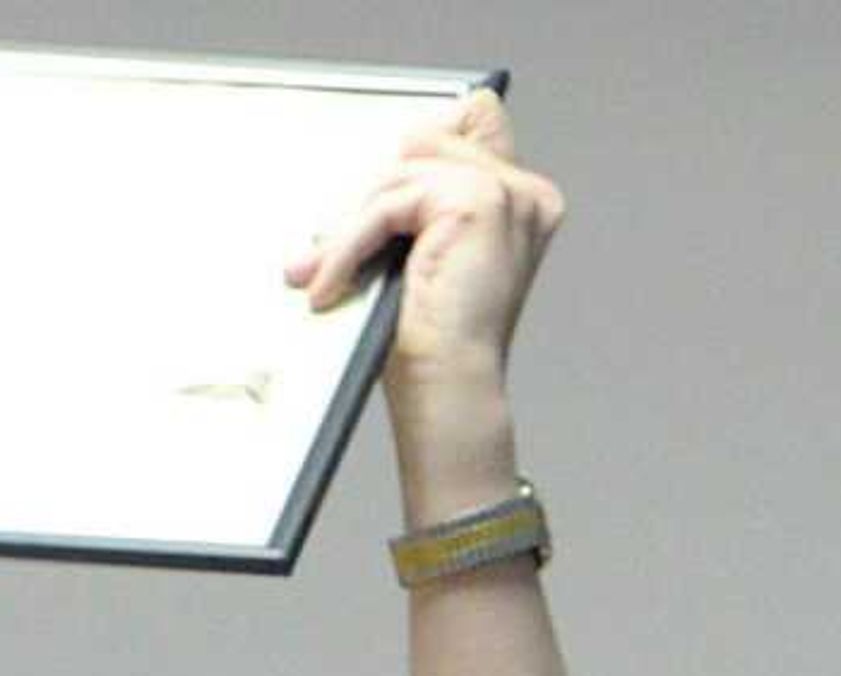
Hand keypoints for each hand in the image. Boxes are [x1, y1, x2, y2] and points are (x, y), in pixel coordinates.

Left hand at [283, 89, 565, 408]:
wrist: (450, 390)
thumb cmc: (434, 342)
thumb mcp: (419, 258)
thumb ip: (411, 208)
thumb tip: (359, 182)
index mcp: (519, 200)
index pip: (469, 120)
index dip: (415, 149)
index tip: (362, 205)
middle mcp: (523, 191)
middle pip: (422, 145)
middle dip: (365, 199)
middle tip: (319, 255)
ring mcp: (505, 193)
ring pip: (399, 177)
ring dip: (348, 229)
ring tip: (316, 275)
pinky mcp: (476, 204)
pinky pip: (389, 205)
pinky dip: (349, 245)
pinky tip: (329, 283)